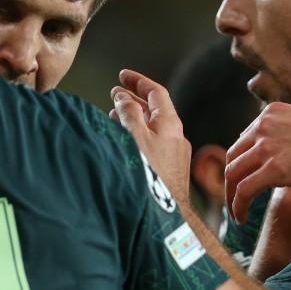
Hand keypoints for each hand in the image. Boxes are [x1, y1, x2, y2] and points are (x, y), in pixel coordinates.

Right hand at [111, 69, 191, 205]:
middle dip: (134, 99)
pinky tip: (125, 143)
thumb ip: (129, 113)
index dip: (138, 81)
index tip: (122, 75)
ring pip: (153, 128)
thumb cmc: (149, 175)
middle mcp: (176, 137)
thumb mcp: (134, 136)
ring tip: (114, 115)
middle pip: (155, 110)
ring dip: (134, 118)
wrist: (165, 215)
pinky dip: (138, 135)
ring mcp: (175, 154)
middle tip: (115, 93)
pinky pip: (154, 143)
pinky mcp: (171, 170)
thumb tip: (124, 98)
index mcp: (170, 124)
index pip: (156, 92)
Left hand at [225, 103, 290, 222]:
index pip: (245, 139)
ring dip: (231, 196)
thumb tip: (289, 158)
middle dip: (231, 180)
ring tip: (238, 213)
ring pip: (233, 175)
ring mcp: (267, 147)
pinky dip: (238, 206)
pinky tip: (242, 218)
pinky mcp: (273, 169)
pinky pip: (244, 191)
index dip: (242, 162)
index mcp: (273, 113)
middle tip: (236, 198)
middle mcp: (264, 126)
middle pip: (233, 156)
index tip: (245, 178)